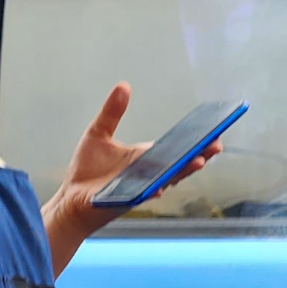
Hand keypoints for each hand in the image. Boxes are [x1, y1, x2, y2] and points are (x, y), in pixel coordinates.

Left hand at [48, 83, 221, 239]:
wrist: (71, 197)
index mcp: (145, 158)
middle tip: (215, 146)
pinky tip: (159, 187)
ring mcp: (139, 189)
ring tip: (198, 162)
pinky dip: (151, 191)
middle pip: (178, 165)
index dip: (194, 142)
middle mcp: (147, 175)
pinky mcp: (124, 202)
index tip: (214, 131)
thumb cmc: (86, 169)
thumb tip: (123, 85)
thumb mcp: (98, 133)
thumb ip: (112, 112)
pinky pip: (140, 197)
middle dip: (198, 156)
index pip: (175, 150)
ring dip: (181, 173)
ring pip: (166, 182)